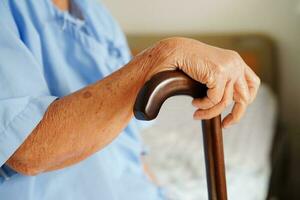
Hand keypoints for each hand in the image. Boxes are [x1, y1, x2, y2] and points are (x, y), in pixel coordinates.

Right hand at [135, 37, 259, 127]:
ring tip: (197, 113)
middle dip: (235, 115)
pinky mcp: (219, 73)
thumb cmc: (187, 62)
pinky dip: (203, 105)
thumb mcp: (209, 72)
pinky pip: (214, 100)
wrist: (174, 50)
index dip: (246, 101)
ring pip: (225, 102)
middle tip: (224, 125)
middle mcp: (236, 63)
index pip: (252, 84)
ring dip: (210, 112)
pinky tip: (194, 103)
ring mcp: (229, 68)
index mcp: (235, 61)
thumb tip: (225, 104)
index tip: (234, 112)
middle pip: (245, 97)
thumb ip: (220, 83)